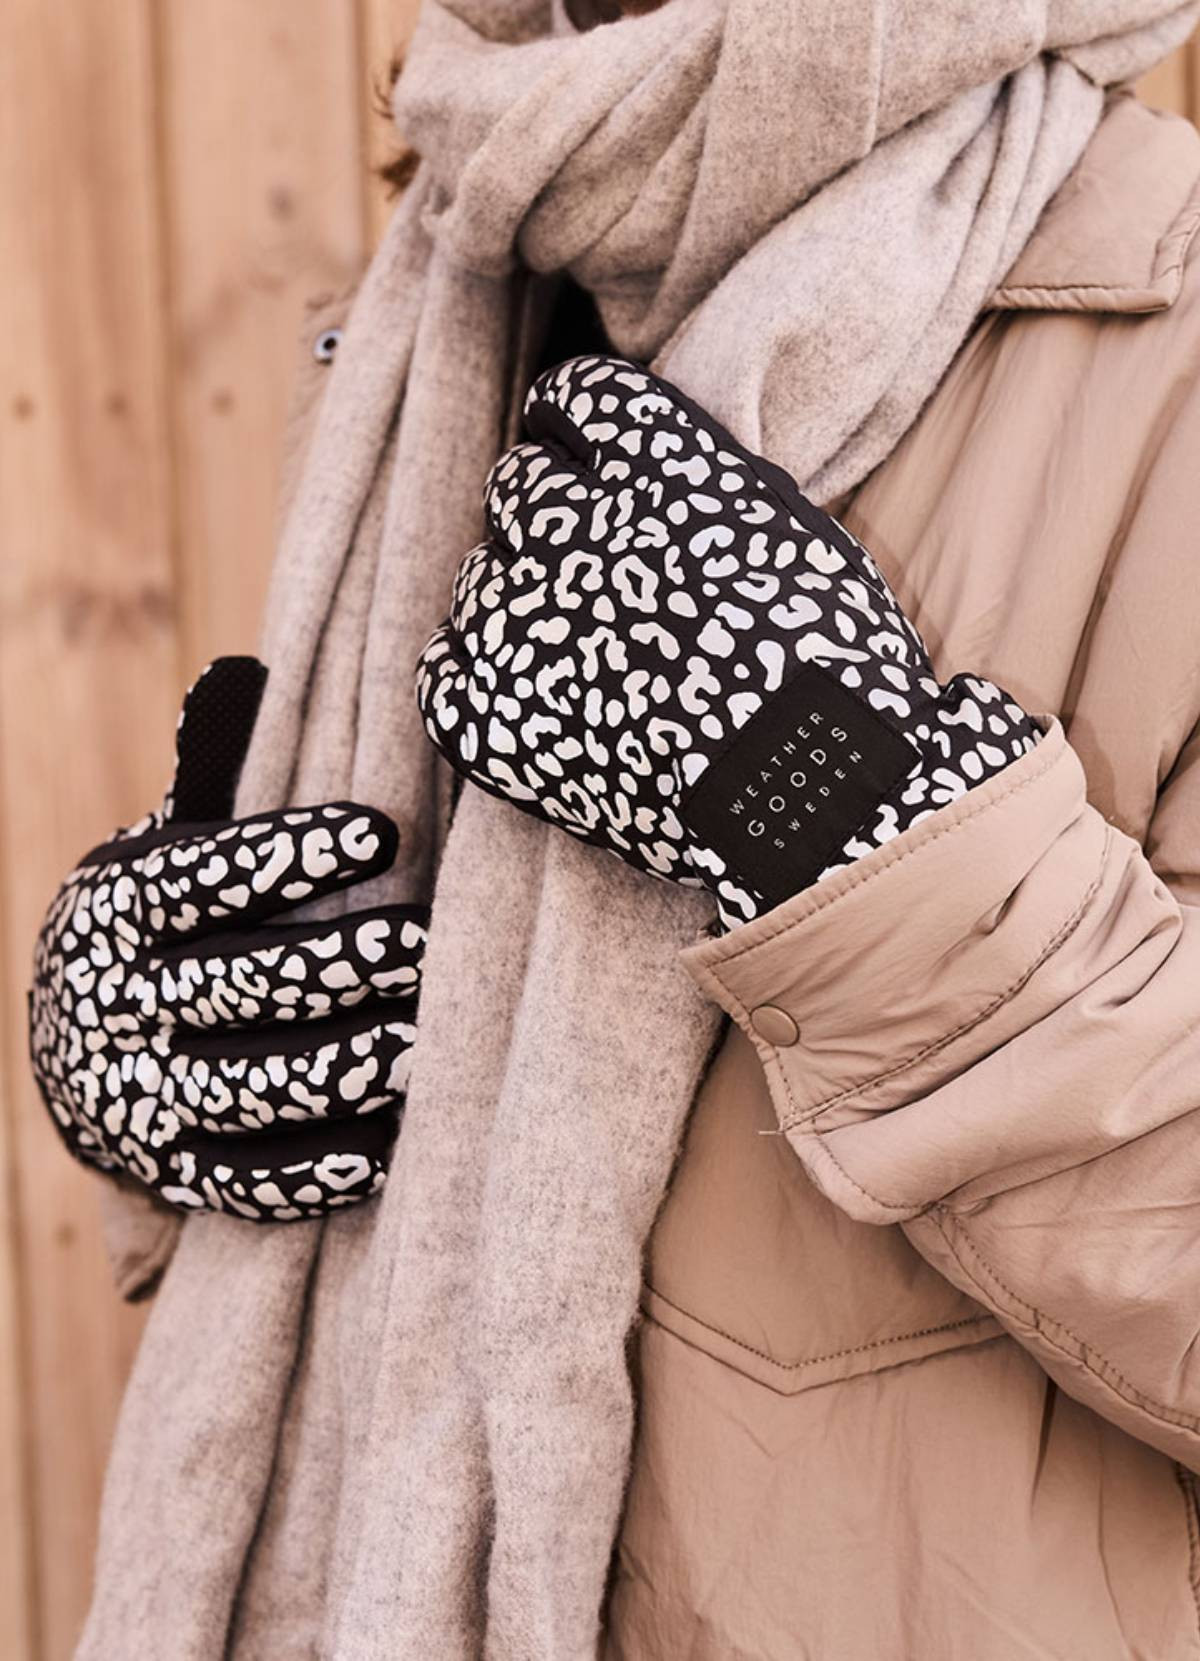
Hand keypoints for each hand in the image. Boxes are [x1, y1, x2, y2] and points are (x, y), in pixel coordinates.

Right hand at [29, 658, 427, 1222]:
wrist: (76, 1048)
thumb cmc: (165, 925)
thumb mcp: (166, 851)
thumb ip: (210, 779)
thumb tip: (242, 678)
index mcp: (118, 908)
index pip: (204, 877)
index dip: (294, 855)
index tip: (384, 833)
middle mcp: (115, 1003)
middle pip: (238, 984)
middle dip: (340, 966)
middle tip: (426, 946)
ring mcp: (139, 1096)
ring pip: (248, 1086)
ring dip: (343, 1067)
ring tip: (424, 1045)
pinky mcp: (171, 1170)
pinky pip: (244, 1180)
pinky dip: (312, 1168)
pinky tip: (383, 1144)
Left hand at [417, 355, 1040, 928]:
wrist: (812, 798)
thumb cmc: (832, 672)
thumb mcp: (794, 537)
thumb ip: (709, 491)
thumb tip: (664, 485)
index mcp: (656, 468)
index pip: (576, 396)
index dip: (577, 427)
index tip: (583, 453)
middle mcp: (573, 527)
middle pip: (520, 485)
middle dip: (552, 518)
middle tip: (597, 577)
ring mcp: (521, 621)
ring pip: (481, 578)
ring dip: (521, 605)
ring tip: (585, 663)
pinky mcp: (489, 713)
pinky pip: (444, 668)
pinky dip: (479, 680)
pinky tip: (530, 701)